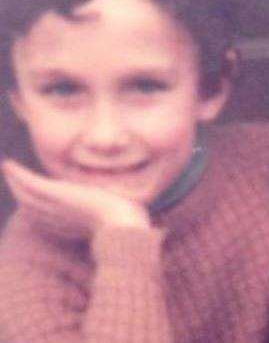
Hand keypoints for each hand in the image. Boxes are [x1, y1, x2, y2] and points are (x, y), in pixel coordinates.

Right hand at [2, 159, 150, 236]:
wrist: (122, 225)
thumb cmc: (128, 223)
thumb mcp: (120, 214)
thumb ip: (118, 212)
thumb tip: (133, 212)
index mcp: (72, 223)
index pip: (48, 215)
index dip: (39, 206)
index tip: (34, 197)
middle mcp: (58, 217)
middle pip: (31, 205)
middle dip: (22, 192)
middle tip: (14, 177)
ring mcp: (55, 206)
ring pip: (26, 195)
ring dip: (15, 181)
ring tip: (9, 170)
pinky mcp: (56, 194)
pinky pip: (30, 184)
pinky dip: (18, 175)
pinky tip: (8, 165)